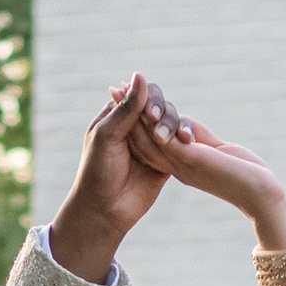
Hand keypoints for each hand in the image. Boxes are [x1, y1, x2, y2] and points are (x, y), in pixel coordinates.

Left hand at [44, 72, 183, 283]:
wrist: (104, 210)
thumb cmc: (97, 171)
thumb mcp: (108, 136)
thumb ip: (126, 108)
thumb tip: (140, 75)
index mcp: (118, 116)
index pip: (140, 94)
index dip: (149, 98)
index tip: (149, 113)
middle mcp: (136, 127)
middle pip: (161, 107)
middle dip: (165, 115)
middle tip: (161, 132)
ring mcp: (152, 144)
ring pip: (173, 124)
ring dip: (176, 128)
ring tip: (179, 140)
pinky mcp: (166, 162)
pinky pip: (179, 146)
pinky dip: (184, 142)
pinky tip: (189, 143)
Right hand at [121, 104, 285, 250]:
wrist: (260, 194)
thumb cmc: (244, 174)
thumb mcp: (214, 150)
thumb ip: (196, 138)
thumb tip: (185, 129)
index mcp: (181, 165)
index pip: (152, 143)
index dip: (135, 121)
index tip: (123, 99)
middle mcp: (177, 166)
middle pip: (144, 139)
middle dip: (128, 115)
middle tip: (112, 90)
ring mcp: (183, 163)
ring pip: (150, 138)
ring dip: (133, 115)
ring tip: (119, 92)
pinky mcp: (192, 158)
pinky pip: (165, 138)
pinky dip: (151, 121)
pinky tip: (141, 105)